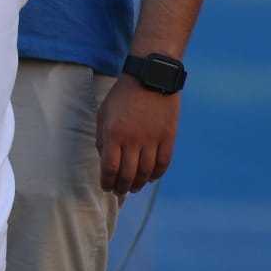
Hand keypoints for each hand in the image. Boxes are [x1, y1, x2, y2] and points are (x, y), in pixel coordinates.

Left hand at [95, 76, 179, 194]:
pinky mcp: (168, 138)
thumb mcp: (104, 113)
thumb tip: (104, 160)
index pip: (110, 168)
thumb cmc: (122, 96)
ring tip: (133, 187)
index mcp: (113, 133)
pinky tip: (150, 178)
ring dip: (139, 184)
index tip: (105, 187)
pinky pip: (163, 164)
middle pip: (128, 175)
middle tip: (119, 192)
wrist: (150, 78)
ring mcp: (152, 140)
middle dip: (122, 187)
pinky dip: (156, 175)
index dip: (107, 182)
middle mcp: (133, 140)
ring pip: (146, 173)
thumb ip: (101, 137)